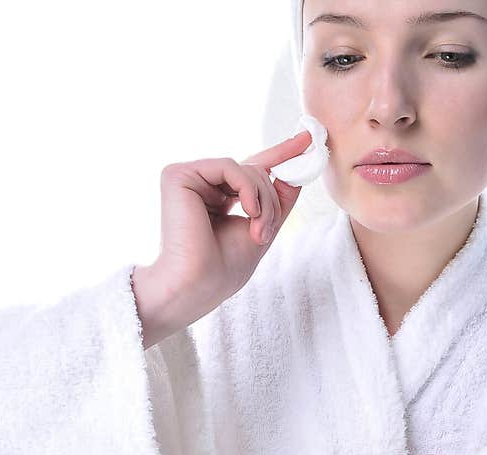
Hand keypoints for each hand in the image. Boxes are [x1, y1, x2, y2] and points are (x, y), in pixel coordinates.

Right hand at [142, 131, 313, 325]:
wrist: (198, 285)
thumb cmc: (224, 268)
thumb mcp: (264, 227)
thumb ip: (279, 198)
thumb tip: (298, 169)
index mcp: (218, 198)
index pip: (252, 169)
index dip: (281, 153)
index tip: (308, 138)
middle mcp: (202, 185)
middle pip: (255, 171)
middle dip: (271, 201)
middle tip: (267, 231)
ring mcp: (189, 178)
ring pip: (246, 169)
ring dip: (263, 200)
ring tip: (257, 230)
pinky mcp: (178, 174)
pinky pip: (229, 166)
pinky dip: (248, 189)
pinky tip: (247, 211)